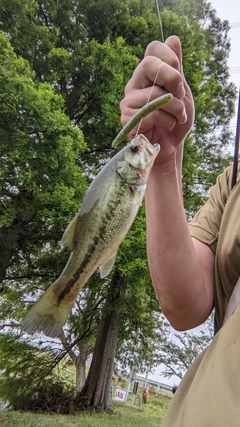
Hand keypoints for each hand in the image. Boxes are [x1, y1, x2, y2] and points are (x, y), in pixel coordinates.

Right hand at [120, 36, 194, 165]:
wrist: (172, 146)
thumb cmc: (176, 119)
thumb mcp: (181, 92)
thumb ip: (176, 69)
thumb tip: (173, 38)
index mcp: (147, 74)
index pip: (153, 48)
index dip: (171, 58)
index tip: (181, 80)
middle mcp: (135, 84)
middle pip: (150, 64)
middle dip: (173, 79)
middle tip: (180, 95)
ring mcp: (128, 101)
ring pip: (155, 94)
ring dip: (176, 108)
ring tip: (179, 118)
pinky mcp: (127, 119)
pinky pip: (151, 114)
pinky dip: (168, 121)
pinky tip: (168, 126)